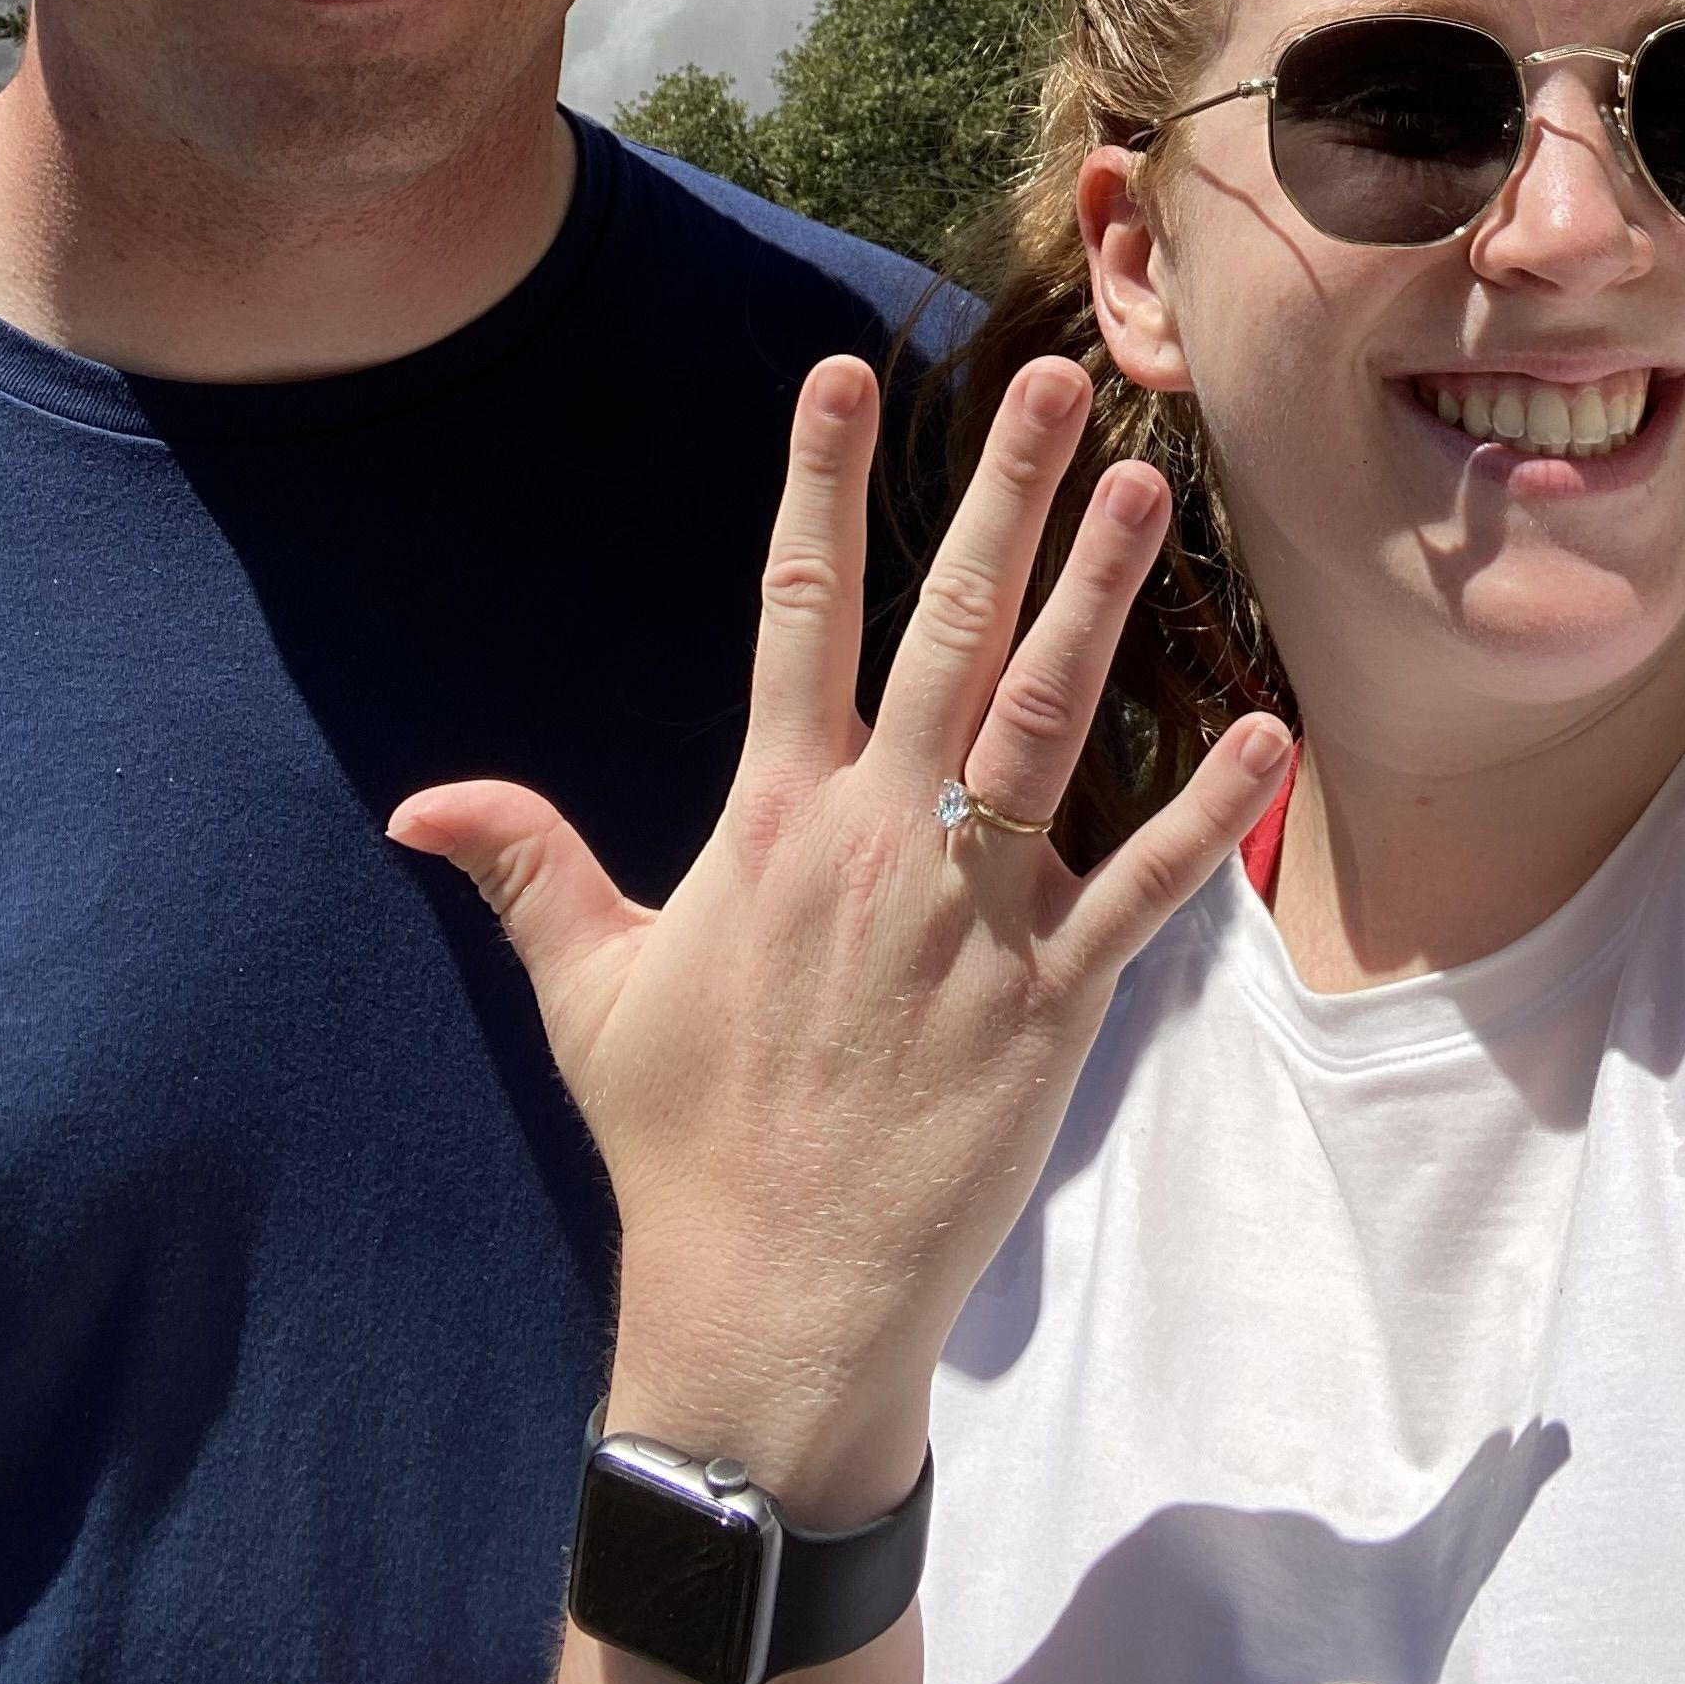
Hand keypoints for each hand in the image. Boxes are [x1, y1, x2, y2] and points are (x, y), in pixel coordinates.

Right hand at [393, 353, 1290, 1526]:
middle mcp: (875, 841)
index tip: (843, 375)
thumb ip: (528, 870)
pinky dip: (1209, 809)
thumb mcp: (592, 992)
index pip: (794, 612)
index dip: (820, 487)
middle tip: (1062, 378)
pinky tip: (1267, 725)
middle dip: (1005, 494)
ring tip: (1151, 487)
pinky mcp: (1050, 1002)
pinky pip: (1144, 887)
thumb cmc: (679, 1146)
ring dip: (1104, 597)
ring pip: (1049, 719)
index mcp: (772, 821)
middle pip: (948, 628)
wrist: (766, 1309)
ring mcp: (969, 915)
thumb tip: (417, 802)